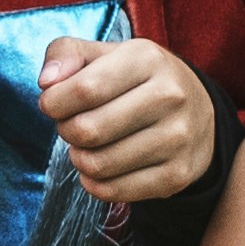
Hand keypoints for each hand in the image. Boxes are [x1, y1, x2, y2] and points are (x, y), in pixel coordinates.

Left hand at [40, 34, 221, 207]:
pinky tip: (100, 168)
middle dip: (66, 131)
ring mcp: (177, 138)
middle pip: (88, 129)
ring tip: (88, 146)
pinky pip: (114, 191)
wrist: (198, 112)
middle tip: (73, 126)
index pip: (84, 88)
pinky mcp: (177, 174)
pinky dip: (95, 183)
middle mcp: (169, 96)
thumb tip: (47, 82)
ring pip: (98, 164)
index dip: (54, 102)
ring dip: (79, 158)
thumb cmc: (137, 80)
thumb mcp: (105, 54)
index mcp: (147, 59)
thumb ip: (66, 55)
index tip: (52, 104)